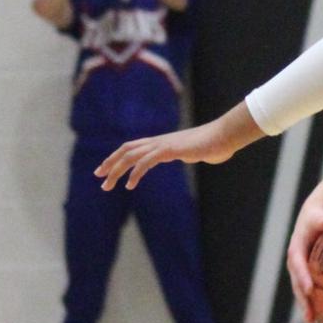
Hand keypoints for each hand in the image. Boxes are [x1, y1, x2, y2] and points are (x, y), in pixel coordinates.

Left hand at [97, 118, 239, 191]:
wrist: (223, 136)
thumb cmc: (214, 144)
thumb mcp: (197, 151)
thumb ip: (192, 153)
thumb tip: (196, 156)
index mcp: (162, 142)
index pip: (132, 147)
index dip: (117, 156)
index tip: (105, 169)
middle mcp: (159, 141)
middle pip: (127, 149)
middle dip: (110, 163)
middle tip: (99, 177)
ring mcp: (164, 144)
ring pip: (132, 155)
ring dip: (117, 170)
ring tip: (108, 185)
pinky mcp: (170, 150)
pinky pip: (147, 162)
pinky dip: (135, 173)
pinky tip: (130, 185)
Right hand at [286, 197, 322, 322]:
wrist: (313, 218)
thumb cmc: (318, 217)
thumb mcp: (318, 216)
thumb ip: (321, 220)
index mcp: (296, 251)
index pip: (298, 266)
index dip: (303, 278)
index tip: (310, 290)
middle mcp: (295, 264)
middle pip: (297, 285)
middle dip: (302, 300)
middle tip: (309, 315)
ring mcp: (300, 271)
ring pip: (301, 291)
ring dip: (305, 306)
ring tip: (312, 322)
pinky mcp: (307, 274)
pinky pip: (310, 290)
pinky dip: (315, 302)